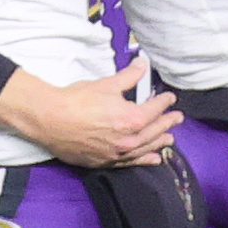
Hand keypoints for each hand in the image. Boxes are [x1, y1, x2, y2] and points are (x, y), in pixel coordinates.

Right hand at [0, 58, 181, 168]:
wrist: (50, 119)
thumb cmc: (77, 100)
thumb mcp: (106, 84)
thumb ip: (128, 77)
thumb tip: (142, 65)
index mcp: (132, 119)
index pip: (155, 109)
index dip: (164, 102)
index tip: (169, 98)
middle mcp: (129, 140)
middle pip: (154, 131)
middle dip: (167, 123)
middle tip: (177, 118)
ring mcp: (117, 153)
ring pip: (145, 148)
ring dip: (159, 142)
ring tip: (170, 139)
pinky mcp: (105, 161)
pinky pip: (130, 162)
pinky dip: (144, 159)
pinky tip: (153, 159)